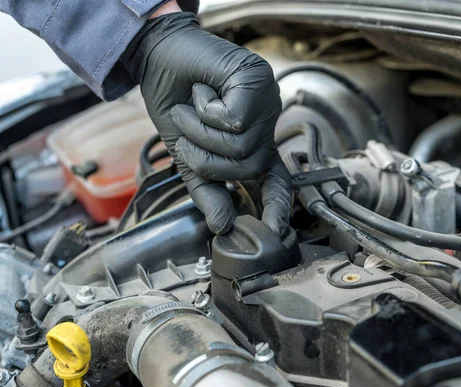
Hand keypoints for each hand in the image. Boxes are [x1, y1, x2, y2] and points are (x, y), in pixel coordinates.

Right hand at [121, 12, 290, 235]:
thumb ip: (207, 189)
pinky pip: (233, 120)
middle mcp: (265, 126)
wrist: (159, 57)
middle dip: (206, 157)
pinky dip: (207, 110)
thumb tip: (222, 226)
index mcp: (252, 145)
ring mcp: (266, 103)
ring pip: (239, 146)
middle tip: (187, 132)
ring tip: (193, 107)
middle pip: (247, 168)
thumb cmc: (175, 102)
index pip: (276, 182)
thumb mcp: (186, 154)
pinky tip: (204, 91)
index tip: (275, 232)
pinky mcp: (258, 82)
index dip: (278, 207)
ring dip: (202, 131)